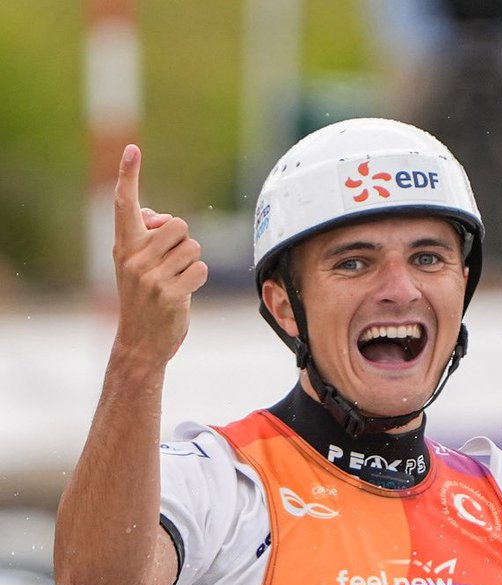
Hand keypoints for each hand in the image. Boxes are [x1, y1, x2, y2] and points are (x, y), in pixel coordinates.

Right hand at [112, 144, 207, 365]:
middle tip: (171, 265)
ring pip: (193, 247)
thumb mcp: (136, 265)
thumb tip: (163, 217)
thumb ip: (147, 238)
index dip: (128, 175)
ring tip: (176, 281)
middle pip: (179, 225)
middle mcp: (134, 257)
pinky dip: (198, 279)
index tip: (131, 149)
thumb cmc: (144, 299)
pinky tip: (185, 292)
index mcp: (124, 245)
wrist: (140, 342)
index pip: (125, 204)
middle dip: (183, 242)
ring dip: (192, 263)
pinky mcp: (171, 293)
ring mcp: (151, 276)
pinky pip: (201, 268)